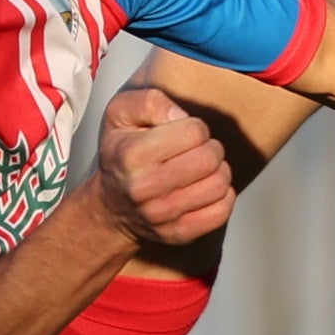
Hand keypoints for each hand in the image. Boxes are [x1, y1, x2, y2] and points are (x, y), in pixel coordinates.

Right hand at [93, 86, 234, 251]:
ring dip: (219, 171)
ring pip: (220, 185)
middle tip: (199, 149)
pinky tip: (207, 188)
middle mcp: (145, 188)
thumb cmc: (121, 155)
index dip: (196, 127)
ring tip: (204, 168)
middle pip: (210, 158)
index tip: (185, 132)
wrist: (111, 208)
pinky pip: (221, 211)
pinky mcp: (178, 233)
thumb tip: (180, 115)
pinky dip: (223, 196)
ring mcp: (162, 215)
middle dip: (211, 147)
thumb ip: (150, 101)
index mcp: (132, 155)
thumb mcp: (121, 114)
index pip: (194, 132)